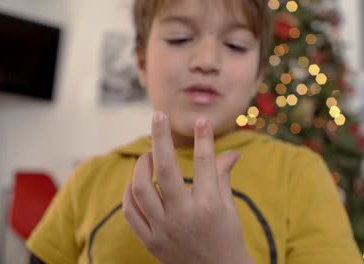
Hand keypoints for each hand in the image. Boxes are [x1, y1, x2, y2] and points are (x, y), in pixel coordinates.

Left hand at [122, 112, 253, 263]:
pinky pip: (130, 211)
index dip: (203, 139)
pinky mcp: (150, 240)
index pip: (205, 164)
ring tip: (148, 155)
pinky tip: (137, 182)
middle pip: (165, 170)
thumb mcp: (228, 206)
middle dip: (161, 138)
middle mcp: (184, 216)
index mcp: (209, 206)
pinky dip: (130, 193)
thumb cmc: (226, 237)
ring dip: (141, 165)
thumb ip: (223, 176)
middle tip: (158, 116)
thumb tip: (233, 152)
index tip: (200, 120)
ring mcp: (163, 229)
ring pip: (141, 189)